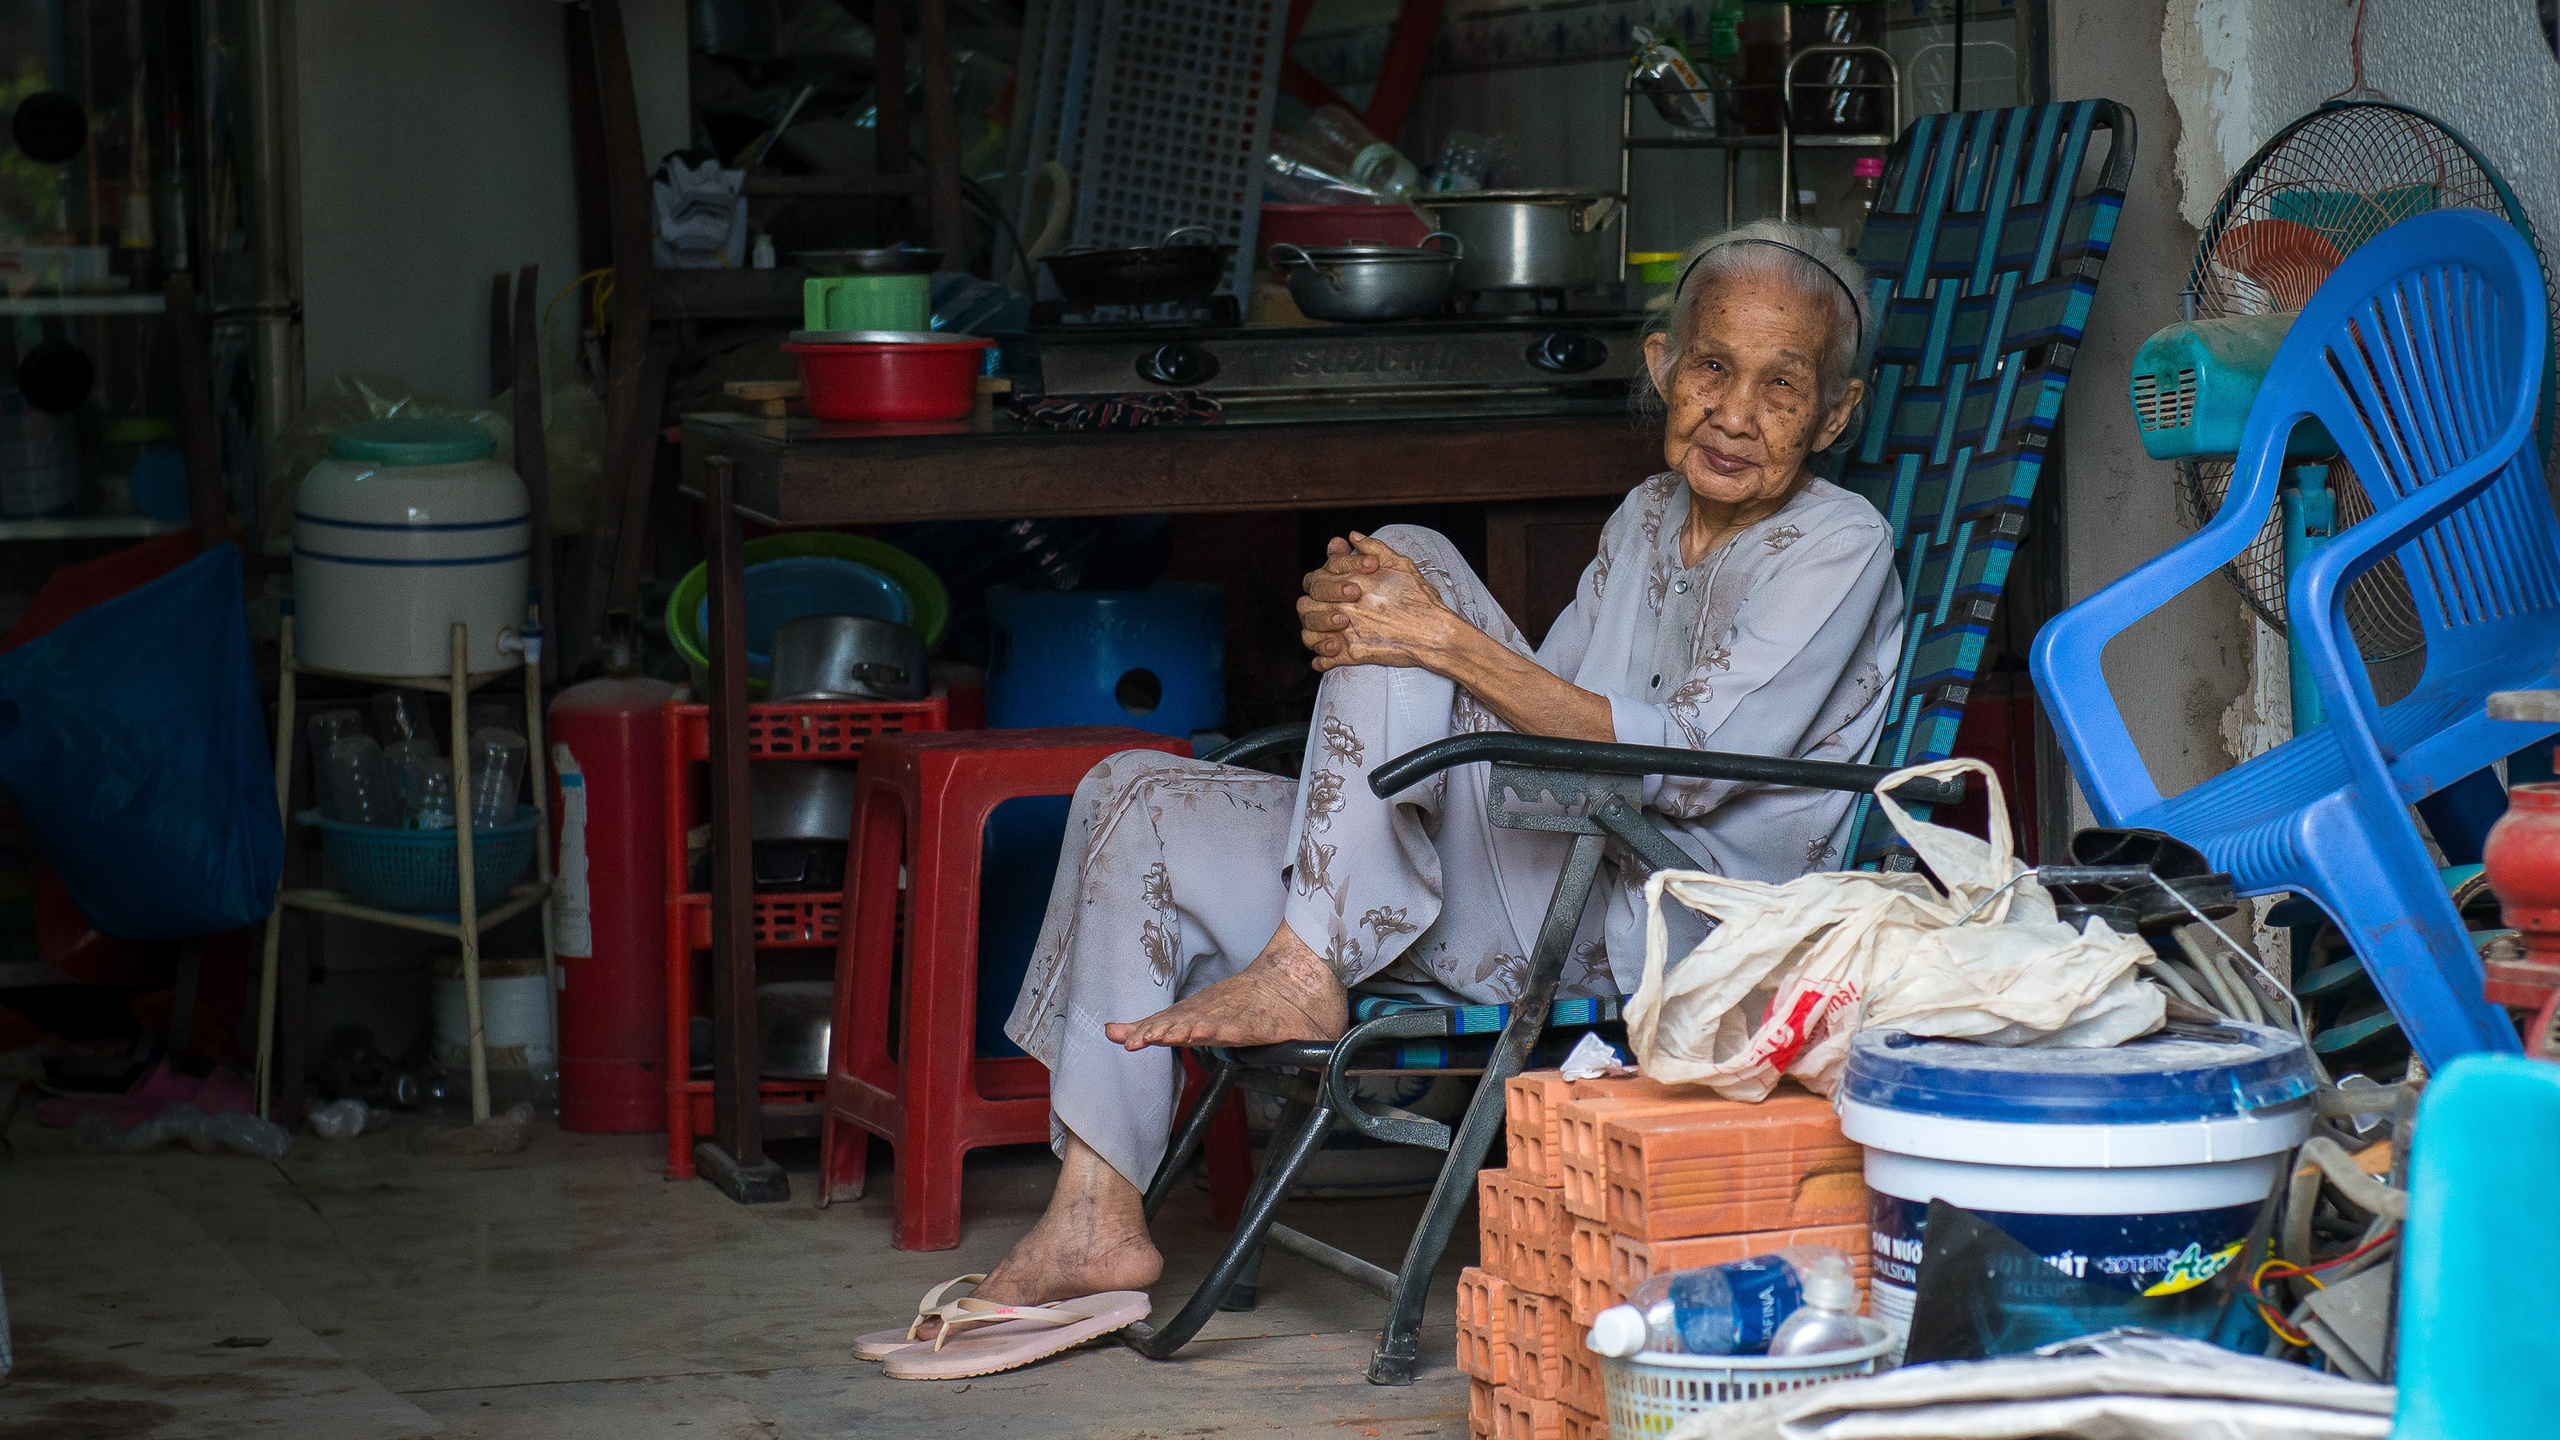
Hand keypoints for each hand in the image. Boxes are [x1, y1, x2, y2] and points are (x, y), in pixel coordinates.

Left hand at [1295, 532, 1461, 670]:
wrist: (1433, 633)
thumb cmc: (1420, 599)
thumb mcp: (1400, 565)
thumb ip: (1373, 547)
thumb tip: (1352, 537)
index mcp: (1350, 581)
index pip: (1316, 579)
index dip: (1321, 582)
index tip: (1335, 588)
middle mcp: (1342, 605)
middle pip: (1306, 605)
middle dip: (1314, 606)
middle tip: (1330, 610)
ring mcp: (1344, 631)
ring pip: (1308, 633)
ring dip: (1313, 631)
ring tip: (1327, 631)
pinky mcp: (1351, 654)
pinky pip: (1323, 660)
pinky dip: (1322, 658)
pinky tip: (1331, 652)